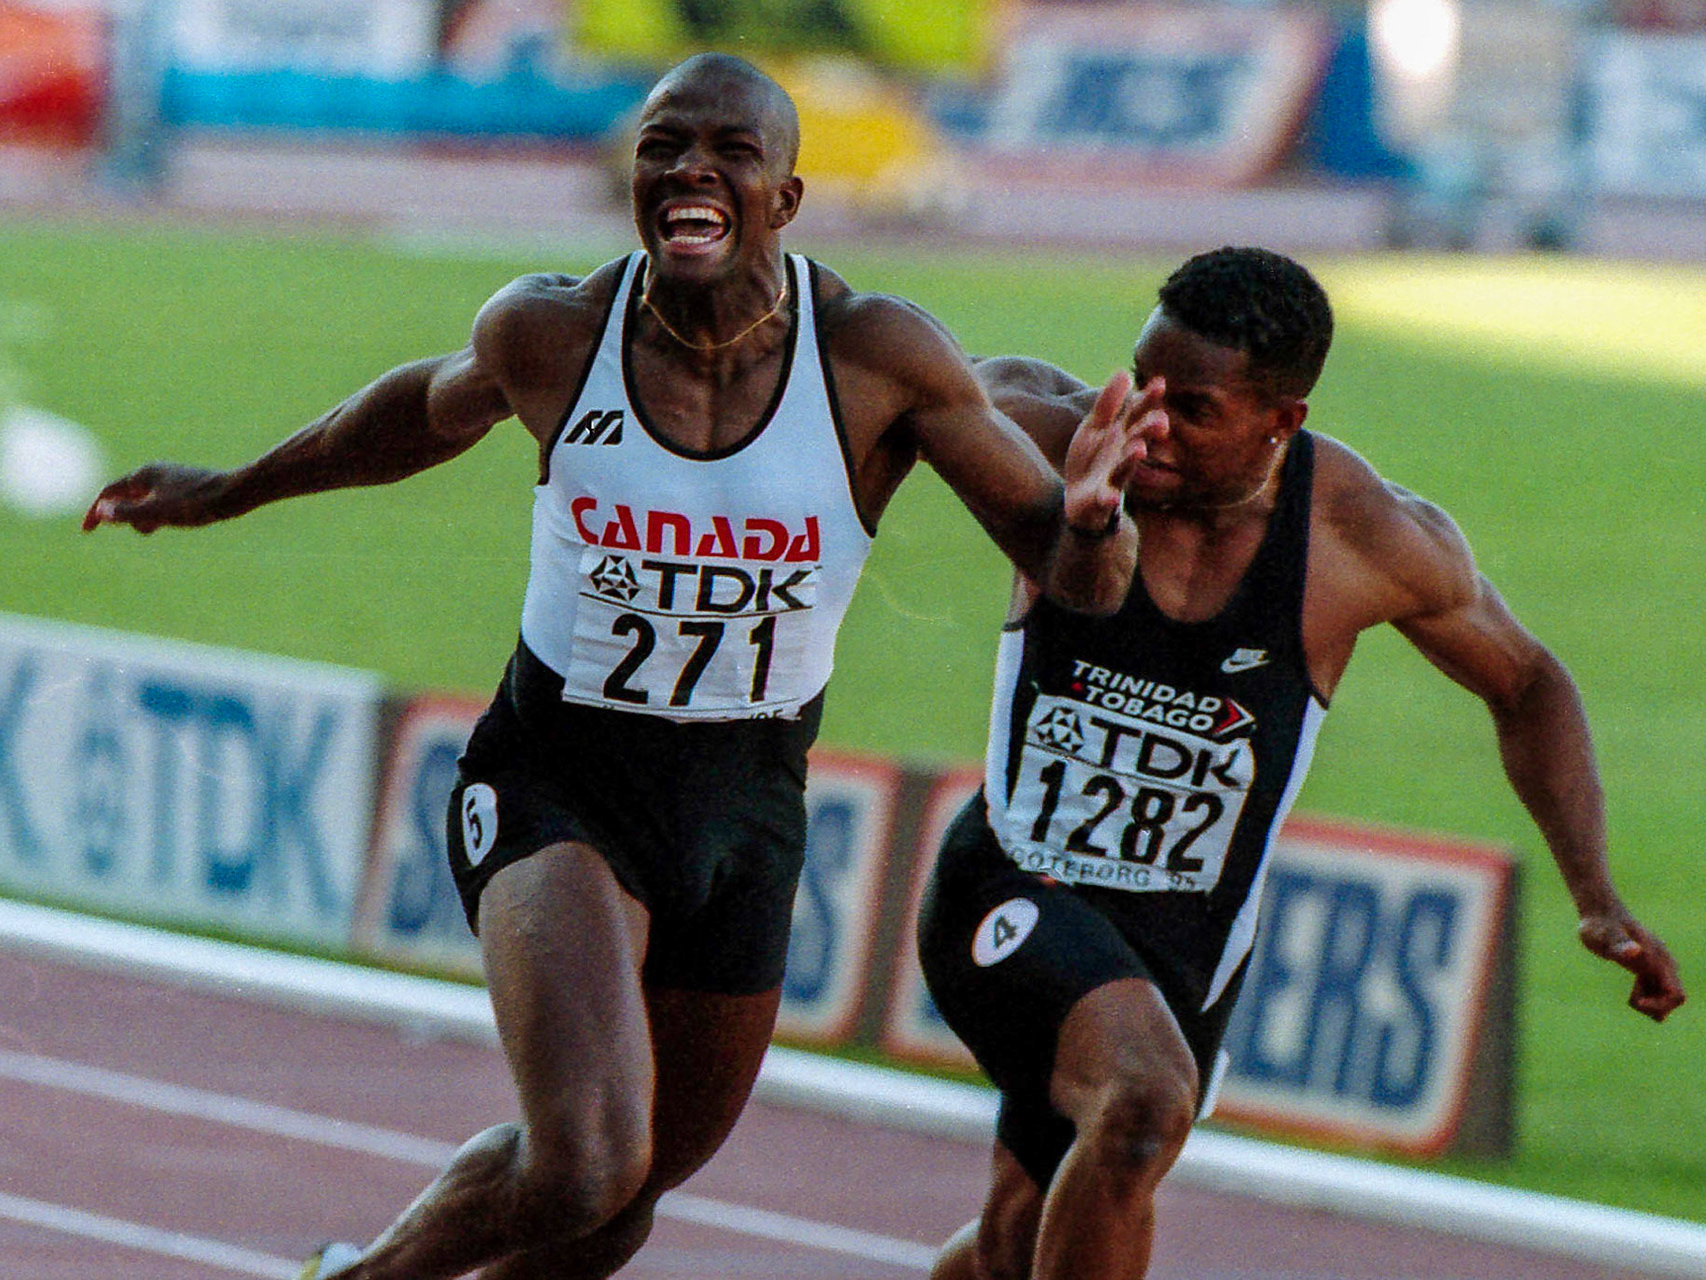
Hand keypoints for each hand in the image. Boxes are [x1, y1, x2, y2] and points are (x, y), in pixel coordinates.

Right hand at [82, 463, 232, 533]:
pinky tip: (168, 523)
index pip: (109, 492)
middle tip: (144, 529)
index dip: (96, 511)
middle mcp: (155, 473)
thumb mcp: (159, 512)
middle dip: (125, 516)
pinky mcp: (185, 487)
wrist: (236, 493)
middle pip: (125, 496)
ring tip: (156, 527)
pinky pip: (160, 502)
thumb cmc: (197, 502)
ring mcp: (170, 479)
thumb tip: (102, 512)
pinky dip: (156, 515)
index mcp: (144, 475)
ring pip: (143, 501)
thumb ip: (129, 512)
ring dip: (141, 517)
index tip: (88, 531)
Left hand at [1061, 372, 1161, 531]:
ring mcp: (1113, 477)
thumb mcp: (1095, 427)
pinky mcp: (1101, 498)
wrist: (1079, 500)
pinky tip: (1112, 496)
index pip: (1137, 414)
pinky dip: (1110, 497)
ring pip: (1125, 468)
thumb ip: (1108, 403)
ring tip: (1139, 449)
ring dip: (1131, 459)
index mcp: (1122, 435)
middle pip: (1138, 439)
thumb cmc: (1092, 460)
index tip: (1160, 383)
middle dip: (1149, 430)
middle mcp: (1122, 455)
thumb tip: (1124, 372)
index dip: (1148, 400)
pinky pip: (1106, 498)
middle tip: (1162, 421)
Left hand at [1578, 912, 1684, 1021]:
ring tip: (1631, 996)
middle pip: (1676, 997)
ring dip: (1652, 1003)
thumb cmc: (1599, 925)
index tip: (1635, 1002)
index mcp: (1658, 959)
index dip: (1658, 1005)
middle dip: (1656, 1007)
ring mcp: (1658, 964)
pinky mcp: (1650, 966)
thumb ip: (1620, 945)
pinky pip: (1659, 990)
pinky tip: (1632, 993)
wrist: (1599, 912)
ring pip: (1668, 996)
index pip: (1675, 994)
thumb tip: (1636, 951)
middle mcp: (1664, 962)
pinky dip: (1648, 998)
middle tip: (1631, 1000)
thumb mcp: (1603, 937)